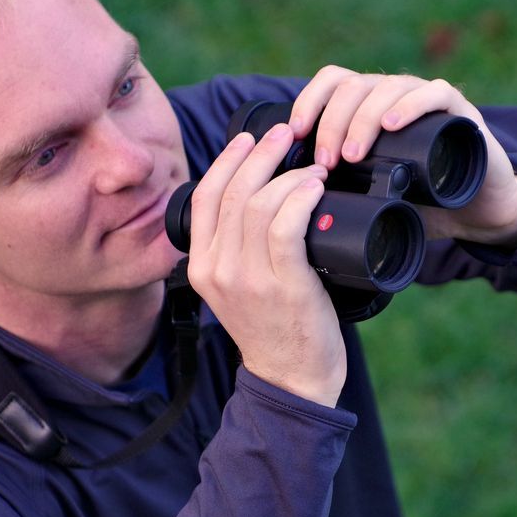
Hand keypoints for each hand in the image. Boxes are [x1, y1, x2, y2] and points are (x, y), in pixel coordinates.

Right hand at [185, 123, 346, 406]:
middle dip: (261, 154)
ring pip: (259, 205)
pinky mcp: (284, 285)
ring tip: (312, 167)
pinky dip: (301, 199)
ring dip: (288, 175)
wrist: (291, 381)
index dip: (228, 160)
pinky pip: (286, 228)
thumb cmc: (275, 329)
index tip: (249, 138)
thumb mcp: (238, 288)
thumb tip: (259, 198)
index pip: (205, 197)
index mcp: (201, 267)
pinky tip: (314, 187)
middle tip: (285, 134)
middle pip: (233, 192)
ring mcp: (248, 279)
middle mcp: (218, 270)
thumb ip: (236, 250)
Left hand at [288, 65, 516, 247]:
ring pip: (388, 87)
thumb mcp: (372, 195)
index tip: (295, 134)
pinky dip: (411, 104)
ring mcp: (428, 100)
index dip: (310, 101)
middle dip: (332, 121)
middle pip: (354, 86)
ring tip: (353, 155)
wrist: (479, 211)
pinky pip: (435, 93)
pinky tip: (393, 124)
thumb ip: (341, 191)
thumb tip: (292, 206)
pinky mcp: (460, 112)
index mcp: (371, 107)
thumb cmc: (422, 202)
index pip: (333, 82)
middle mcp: (396, 95)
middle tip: (326, 162)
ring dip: (363, 118)